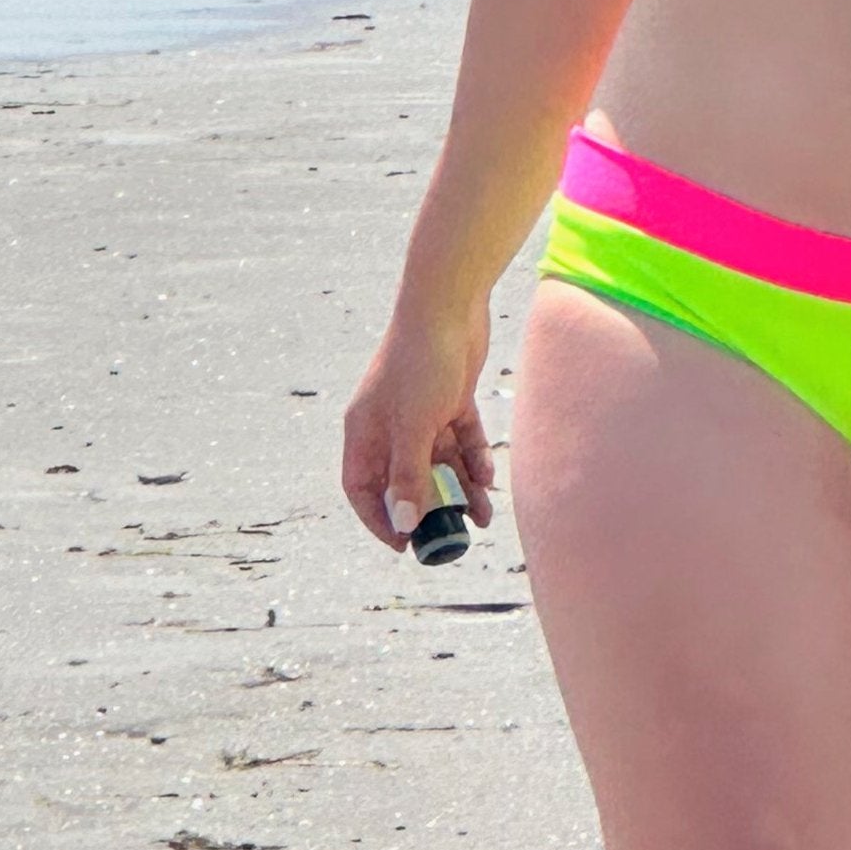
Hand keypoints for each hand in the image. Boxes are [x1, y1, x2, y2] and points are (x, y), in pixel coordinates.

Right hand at [341, 306, 495, 551]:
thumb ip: (408, 475)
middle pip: (406, 478)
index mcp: (364, 431)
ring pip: (439, 461)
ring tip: (484, 517)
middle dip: (430, 507)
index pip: (362, 487)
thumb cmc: (421, 362)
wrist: (450, 304)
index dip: (378, 518)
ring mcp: (421, 411)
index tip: (403, 545)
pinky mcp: (451, 397)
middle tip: (454, 536)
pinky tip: (489, 478)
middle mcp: (390, 424)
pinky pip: (461, 438)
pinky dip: (474, 457)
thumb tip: (403, 523)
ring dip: (460, 488)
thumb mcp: (413, 426)